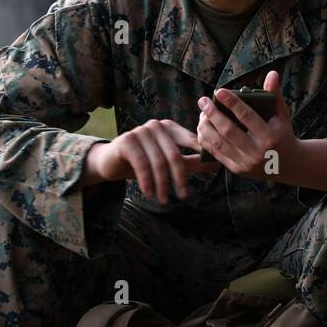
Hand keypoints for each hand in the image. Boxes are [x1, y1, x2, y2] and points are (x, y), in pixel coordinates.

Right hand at [84, 119, 218, 202]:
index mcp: (170, 127)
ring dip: (162, 184)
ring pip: (158, 162)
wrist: (111, 163)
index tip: (213, 171)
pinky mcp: (127, 140)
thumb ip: (191, 162)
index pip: (191, 141)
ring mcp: (141, 131)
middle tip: (184, 196)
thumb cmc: (143, 162)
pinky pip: (141, 163)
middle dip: (180, 178)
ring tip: (164, 200)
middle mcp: (157, 125)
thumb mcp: (168, 162)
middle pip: (174, 155)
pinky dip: (147, 181)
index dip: (202, 156)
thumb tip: (216, 165)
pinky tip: (149, 193)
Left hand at [197, 70, 297, 179]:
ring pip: (219, 143)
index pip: (247, 116)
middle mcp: (257, 151)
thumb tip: (272, 73)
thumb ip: (275, 94)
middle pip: (228, 131)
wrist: (288, 165)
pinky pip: (217, 154)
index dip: (231, 102)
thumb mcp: (282, 115)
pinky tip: (202, 128)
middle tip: (203, 100)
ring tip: (201, 113)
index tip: (218, 91)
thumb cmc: (283, 134)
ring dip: (206, 127)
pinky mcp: (237, 169)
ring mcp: (246, 162)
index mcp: (270, 136)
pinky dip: (207, 140)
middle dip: (213, 114)